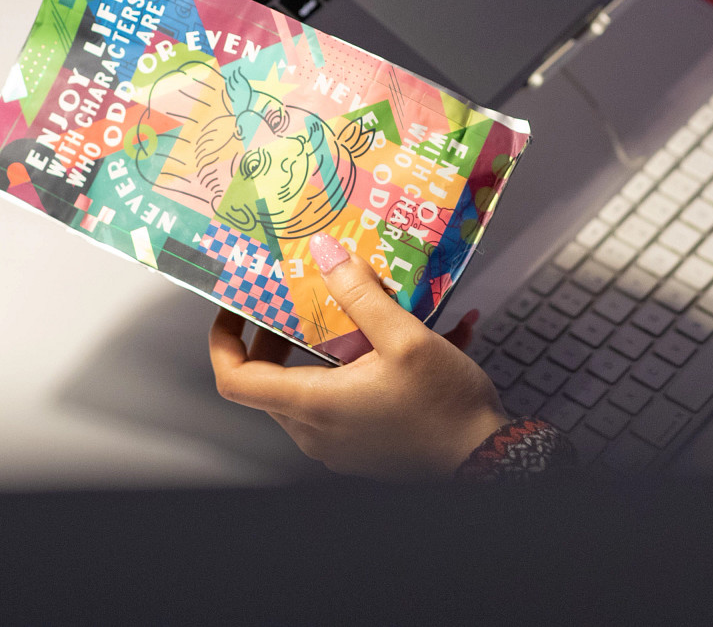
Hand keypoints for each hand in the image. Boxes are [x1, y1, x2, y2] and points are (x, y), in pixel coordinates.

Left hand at [209, 234, 507, 479]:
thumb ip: (361, 294)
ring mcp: (339, 443)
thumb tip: (325, 253)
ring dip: (322, 349)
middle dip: (280, 334)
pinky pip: (342, 402)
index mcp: (315, 405)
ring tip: (357, 313)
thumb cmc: (448, 409)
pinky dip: (356, 370)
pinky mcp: (362, 447)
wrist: (488, 460)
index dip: (224, 341)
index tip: (234, 308)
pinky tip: (402, 342)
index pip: (235, 380)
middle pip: (271, 380)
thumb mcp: (407, 338)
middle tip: (297, 299)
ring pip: (308, 388)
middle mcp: (318, 431)